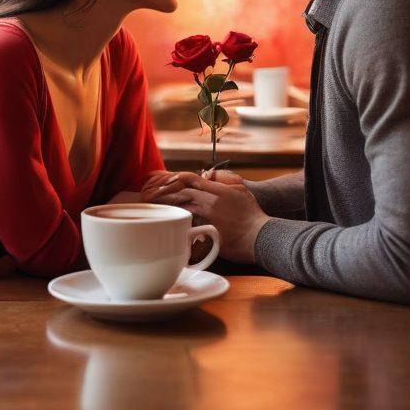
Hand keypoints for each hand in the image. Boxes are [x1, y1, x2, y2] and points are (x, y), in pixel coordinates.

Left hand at [142, 170, 268, 262]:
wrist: (261, 235)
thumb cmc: (252, 214)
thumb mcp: (240, 190)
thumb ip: (224, 180)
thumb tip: (207, 174)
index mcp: (217, 190)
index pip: (190, 178)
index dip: (173, 179)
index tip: (160, 182)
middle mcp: (211, 201)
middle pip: (181, 192)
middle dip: (163, 192)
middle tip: (147, 195)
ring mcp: (209, 217)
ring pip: (183, 207)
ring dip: (167, 206)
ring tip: (151, 205)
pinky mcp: (209, 233)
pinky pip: (190, 226)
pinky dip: (178, 224)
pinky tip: (166, 225)